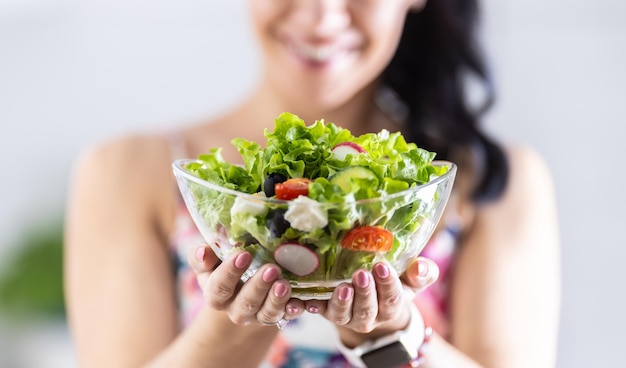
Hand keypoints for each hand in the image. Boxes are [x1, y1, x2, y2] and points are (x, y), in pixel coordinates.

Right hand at [187, 245, 304, 325]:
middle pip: (245, 302)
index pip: (219, 287)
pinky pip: (286, 316)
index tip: (243, 254)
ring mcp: (257, 315)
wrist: (242, 283)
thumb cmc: (223, 265)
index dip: (230, 273)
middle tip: (271, 268)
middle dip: (259, 286)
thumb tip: (203, 250)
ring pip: (266, 313)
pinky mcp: (276, 316)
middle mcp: (235, 308)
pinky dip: (293, 309)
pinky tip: (300, 302)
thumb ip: (203, 256)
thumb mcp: (211, 261)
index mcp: (216, 294)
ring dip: (276, 299)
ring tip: (285, 284)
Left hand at [302, 257, 438, 343]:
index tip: (382, 266)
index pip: (392, 298)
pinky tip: (309, 300)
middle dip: (364, 292)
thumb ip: (422, 273)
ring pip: (343, 315)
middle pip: (367, 309)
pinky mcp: (327, 311)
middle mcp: (369, 316)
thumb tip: (420, 266)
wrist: (373, 300)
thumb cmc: (394, 284)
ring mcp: (347, 316)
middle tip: (361, 274)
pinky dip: (313, 306)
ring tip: (343, 287)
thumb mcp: (411, 279)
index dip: (387, 284)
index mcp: (390, 307)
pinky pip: (319, 311)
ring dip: (342, 302)